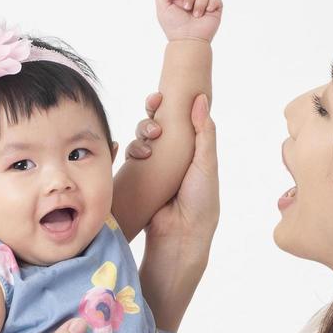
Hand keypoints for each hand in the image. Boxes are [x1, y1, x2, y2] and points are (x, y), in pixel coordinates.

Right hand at [137, 92, 218, 258]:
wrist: (180, 235)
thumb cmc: (200, 201)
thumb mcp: (206, 163)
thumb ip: (204, 131)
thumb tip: (201, 98)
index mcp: (189, 151)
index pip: (176, 121)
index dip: (166, 107)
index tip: (159, 96)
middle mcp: (170, 158)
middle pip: (154, 127)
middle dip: (149, 119)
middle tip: (152, 119)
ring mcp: (152, 169)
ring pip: (139, 140)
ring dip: (140, 136)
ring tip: (147, 146)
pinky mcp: (136, 180)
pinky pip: (127, 159)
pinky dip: (127, 150)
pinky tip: (126, 150)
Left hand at [154, 0, 221, 42]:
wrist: (188, 40)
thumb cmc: (174, 27)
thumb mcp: (162, 9)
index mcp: (179, 2)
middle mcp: (191, 3)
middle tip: (187, 9)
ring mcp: (203, 7)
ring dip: (199, 3)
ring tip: (196, 16)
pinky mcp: (214, 11)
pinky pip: (217, 0)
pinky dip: (212, 3)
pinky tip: (207, 11)